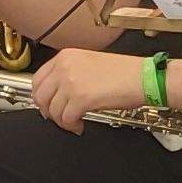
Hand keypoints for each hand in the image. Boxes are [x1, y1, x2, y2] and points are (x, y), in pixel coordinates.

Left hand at [26, 49, 144, 132]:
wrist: (144, 77)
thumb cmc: (125, 72)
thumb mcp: (90, 63)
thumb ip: (70, 74)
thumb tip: (58, 94)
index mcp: (65, 56)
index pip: (38, 79)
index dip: (41, 97)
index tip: (48, 106)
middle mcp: (64, 67)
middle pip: (40, 96)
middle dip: (48, 111)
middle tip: (59, 118)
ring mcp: (71, 82)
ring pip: (52, 110)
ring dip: (61, 121)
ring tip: (74, 123)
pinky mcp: (80, 98)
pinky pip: (65, 119)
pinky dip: (71, 126)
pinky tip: (80, 125)